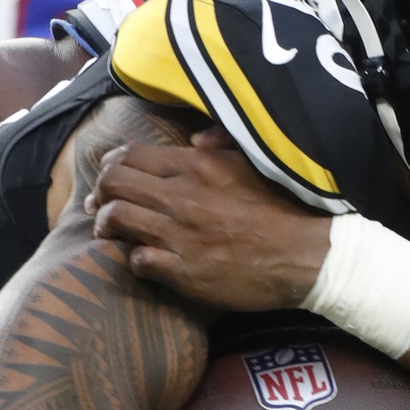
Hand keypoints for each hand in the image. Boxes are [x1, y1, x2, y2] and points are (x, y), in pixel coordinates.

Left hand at [89, 129, 332, 310]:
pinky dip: (135, 259)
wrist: (308, 257)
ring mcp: (181, 235)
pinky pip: (138, 261)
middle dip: (101, 192)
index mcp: (198, 165)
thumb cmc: (284, 209)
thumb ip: (221, 144)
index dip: (112, 164)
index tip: (112, 176)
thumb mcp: (255, 164)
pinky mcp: (184, 272)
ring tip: (110, 231)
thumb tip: (195, 138)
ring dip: (107, 224)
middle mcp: (183, 196)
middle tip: (102, 203)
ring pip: (117, 219)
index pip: (131, 155)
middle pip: (114, 183)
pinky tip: (145, 259)